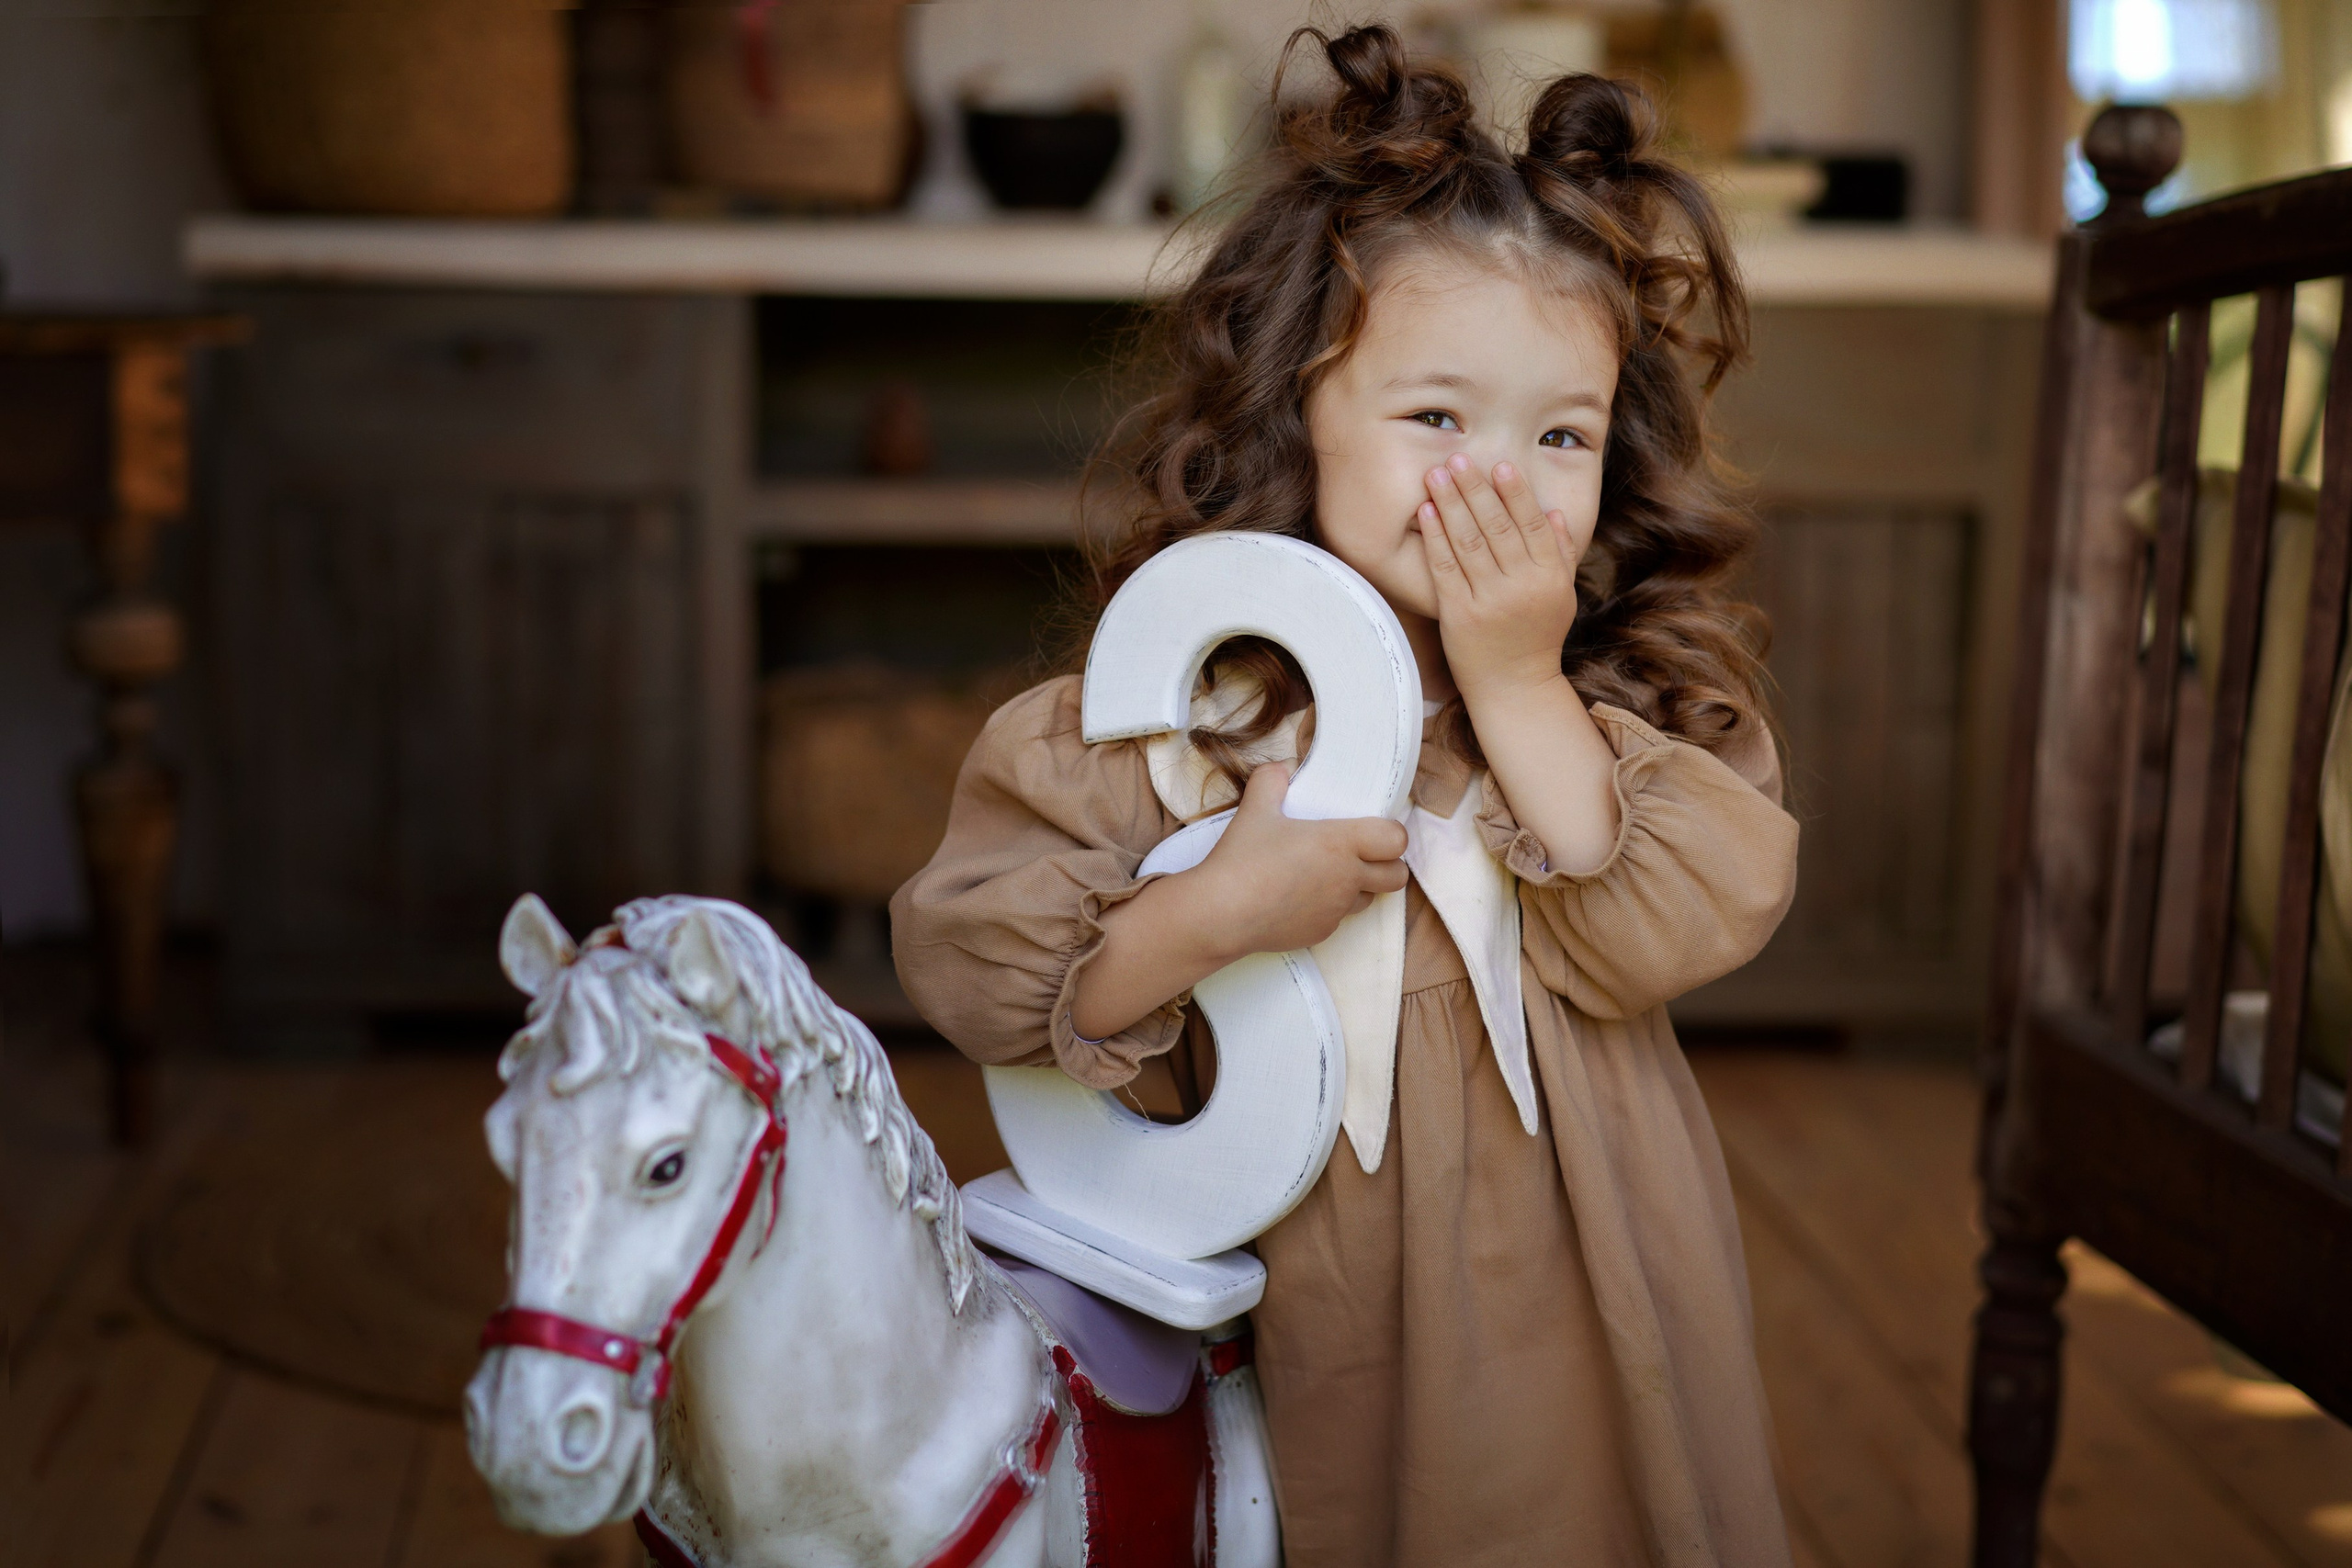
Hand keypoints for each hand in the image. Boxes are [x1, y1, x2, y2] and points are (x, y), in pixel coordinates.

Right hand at [1070, 762, 1407, 1040]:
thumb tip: (1282, 768)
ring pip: (1369, 899)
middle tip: (1362, 854)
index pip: (1397, 839)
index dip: (1391, 833)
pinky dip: (1328, 909)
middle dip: (1388, 865)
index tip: (1372, 828)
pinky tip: (1299, 899)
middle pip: (1397, 876)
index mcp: (1341, 844)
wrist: (1221, 913)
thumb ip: (1272, 779)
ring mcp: (1336, 911)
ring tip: (1327, 876)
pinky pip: (1337, 920)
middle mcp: (1348, 879)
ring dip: (1358, 888)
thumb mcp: (1255, 806)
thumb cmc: (1243, 859)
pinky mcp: (1320, 934)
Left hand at [1418, 453, 1578, 700]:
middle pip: (1497, 528)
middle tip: (1459, 458)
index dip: (1516, 494)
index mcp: (1550, 578)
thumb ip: (1561, 554)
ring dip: (1451, 504)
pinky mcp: (1459, 614)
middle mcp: (1521, 587)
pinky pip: (1445, 568)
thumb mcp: (1561, 595)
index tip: (1501, 465)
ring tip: (1437, 474)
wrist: (1514, 687)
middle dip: (1476, 489)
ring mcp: (1489, 601)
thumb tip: (1554, 511)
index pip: (1532, 526)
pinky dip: (1435, 538)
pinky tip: (1427, 512)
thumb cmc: (1537, 636)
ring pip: (1469, 543)